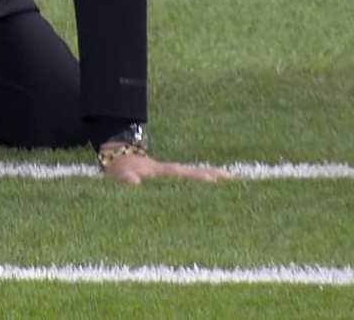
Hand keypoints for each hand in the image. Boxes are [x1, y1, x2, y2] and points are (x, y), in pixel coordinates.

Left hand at [101, 146, 233, 184]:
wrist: (117, 161)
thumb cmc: (119, 170)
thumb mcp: (120, 174)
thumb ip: (127, 178)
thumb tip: (135, 182)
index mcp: (161, 171)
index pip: (183, 173)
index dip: (197, 176)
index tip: (214, 178)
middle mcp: (170, 172)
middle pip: (196, 173)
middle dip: (214, 175)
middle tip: (236, 178)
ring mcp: (171, 176)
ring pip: (195, 177)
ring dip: (212, 179)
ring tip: (234, 182)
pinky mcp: (170, 183)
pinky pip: (189, 184)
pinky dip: (203, 186)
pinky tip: (216, 193)